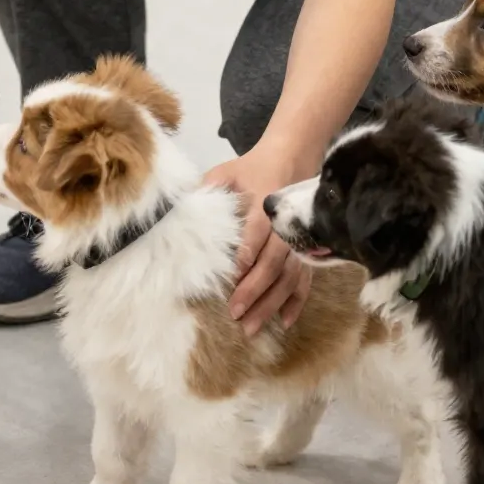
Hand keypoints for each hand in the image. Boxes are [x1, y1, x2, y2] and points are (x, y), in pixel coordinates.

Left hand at [205, 144, 315, 335]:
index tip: (231, 278)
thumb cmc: (251, 169)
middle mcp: (285, 227)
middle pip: (273, 263)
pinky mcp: (307, 250)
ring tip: (253, 326)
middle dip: (255, 290)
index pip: (256, 234)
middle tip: (236, 313)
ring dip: (272, 303)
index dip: (245, 256)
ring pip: (289, 277)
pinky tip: (286, 321)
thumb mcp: (225, 173)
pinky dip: (297, 301)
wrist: (292, 156)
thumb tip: (176, 214)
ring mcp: (299, 241)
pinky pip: (305, 280)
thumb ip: (205, 192)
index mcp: (265, 205)